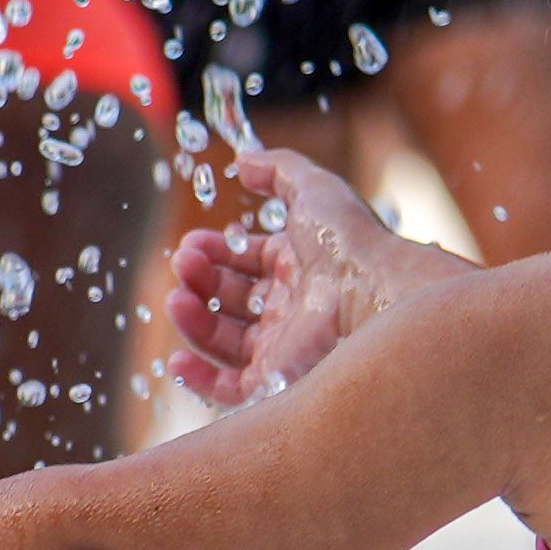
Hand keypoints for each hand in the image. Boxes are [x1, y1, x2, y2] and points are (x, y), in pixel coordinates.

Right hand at [165, 147, 441, 407]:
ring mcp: (284, 346)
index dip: (217, 252)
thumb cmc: (349, 241)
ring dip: (193, 319)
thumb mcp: (313, 188)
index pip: (248, 263)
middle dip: (201, 279)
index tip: (191, 243)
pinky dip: (199, 376)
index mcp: (300, 267)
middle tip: (184, 263)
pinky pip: (229, 388)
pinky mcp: (277, 379)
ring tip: (178, 297)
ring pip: (224, 339)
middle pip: (231, 299)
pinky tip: (178, 355)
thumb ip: (277, 169)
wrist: (372, 294)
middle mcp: (291, 309)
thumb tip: (242, 162)